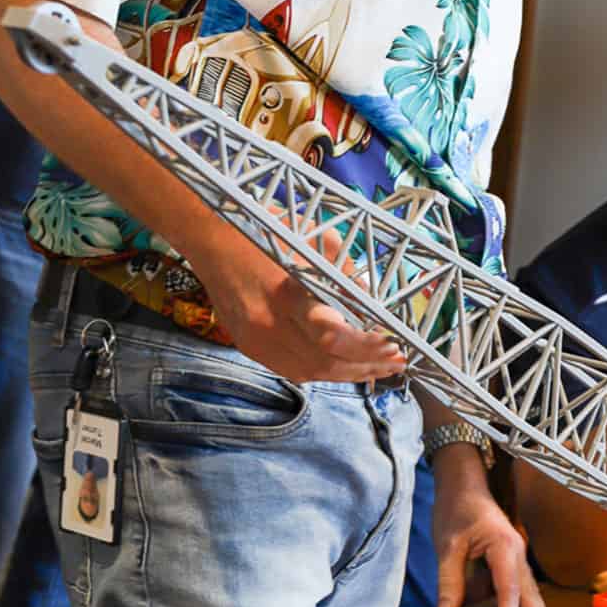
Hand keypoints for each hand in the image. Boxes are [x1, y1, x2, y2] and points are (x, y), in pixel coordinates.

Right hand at [194, 227, 406, 383]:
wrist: (210, 239)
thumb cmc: (265, 232)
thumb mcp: (312, 243)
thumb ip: (344, 277)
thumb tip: (374, 304)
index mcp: (285, 294)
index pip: (332, 336)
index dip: (365, 349)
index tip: (393, 347)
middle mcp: (268, 325)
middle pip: (324, 363)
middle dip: (365, 366)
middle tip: (396, 363)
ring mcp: (255, 341)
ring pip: (309, 373)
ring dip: (346, 374)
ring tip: (376, 369)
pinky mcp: (248, 347)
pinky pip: (291, 370)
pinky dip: (321, 371)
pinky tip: (342, 367)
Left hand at [432, 447, 558, 606]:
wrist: (464, 485)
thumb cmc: (455, 511)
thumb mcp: (447, 545)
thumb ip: (449, 580)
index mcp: (504, 547)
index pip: (508, 589)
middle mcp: (517, 552)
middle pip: (530, 592)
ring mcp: (516, 555)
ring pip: (528, 589)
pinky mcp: (509, 558)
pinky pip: (518, 585)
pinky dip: (524, 603)